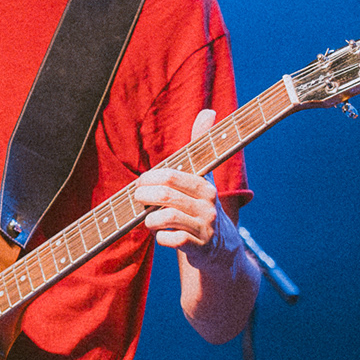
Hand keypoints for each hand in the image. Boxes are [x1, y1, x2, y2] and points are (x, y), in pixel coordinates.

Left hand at [134, 110, 238, 269]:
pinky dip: (161, 238)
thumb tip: (209, 111)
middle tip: (137, 199)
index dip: (149, 178)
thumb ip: (201, 145)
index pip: (171, 175)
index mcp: (205, 185)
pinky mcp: (200, 248)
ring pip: (167, 218)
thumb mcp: (204, 176)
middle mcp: (208, 205)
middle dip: (144, 197)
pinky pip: (173, 241)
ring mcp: (206, 227)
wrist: (221, 248)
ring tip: (149, 219)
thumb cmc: (203, 205)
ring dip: (150, 220)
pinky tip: (161, 235)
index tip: (141, 183)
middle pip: (165, 196)